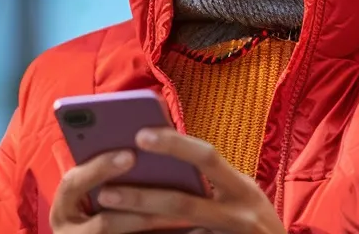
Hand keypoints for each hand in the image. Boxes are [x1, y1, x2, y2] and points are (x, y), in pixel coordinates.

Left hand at [52, 128, 284, 233]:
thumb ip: (211, 180)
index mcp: (243, 188)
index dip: (175, 145)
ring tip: (108, 215)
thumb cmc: (252, 221)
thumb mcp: (241, 195)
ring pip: (179, 231)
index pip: (208, 158)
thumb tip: (156, 159)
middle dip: (142, 197)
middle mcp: (240, 214)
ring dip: (140, 223)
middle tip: (105, 190)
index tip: (140, 134)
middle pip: (184, 204)